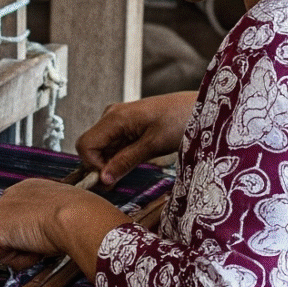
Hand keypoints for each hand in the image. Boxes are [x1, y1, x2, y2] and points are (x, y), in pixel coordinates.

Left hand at [0, 180, 102, 268]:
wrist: (76, 217)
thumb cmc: (80, 215)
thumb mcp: (65, 212)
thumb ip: (50, 218)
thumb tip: (47, 232)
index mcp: (29, 188)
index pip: (17, 213)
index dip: (27, 230)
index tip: (40, 239)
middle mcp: (11, 195)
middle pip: (6, 228)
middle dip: (20, 241)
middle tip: (43, 243)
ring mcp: (0, 211)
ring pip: (1, 243)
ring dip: (20, 251)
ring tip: (41, 244)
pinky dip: (16, 260)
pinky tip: (33, 250)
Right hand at [76, 92, 196, 183]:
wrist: (202, 107)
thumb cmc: (182, 118)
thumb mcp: (153, 144)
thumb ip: (125, 161)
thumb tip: (104, 178)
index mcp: (115, 117)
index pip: (85, 145)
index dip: (93, 165)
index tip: (110, 179)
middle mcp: (112, 116)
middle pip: (92, 147)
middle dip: (102, 166)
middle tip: (122, 179)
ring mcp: (119, 120)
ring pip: (103, 148)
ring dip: (113, 162)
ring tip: (136, 165)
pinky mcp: (128, 125)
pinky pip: (115, 144)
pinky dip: (121, 156)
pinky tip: (138, 159)